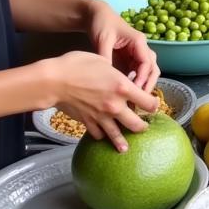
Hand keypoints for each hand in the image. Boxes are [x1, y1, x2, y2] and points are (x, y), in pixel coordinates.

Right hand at [44, 51, 158, 152]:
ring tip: (125, 147)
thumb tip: (118, 76)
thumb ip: (115, 72)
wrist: (54, 81)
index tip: (153, 103)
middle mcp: (116, 106)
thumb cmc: (78, 65)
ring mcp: (102, 117)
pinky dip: (102, 135)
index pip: (149, 103)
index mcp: (123, 88)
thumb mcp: (103, 61)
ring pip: (118, 135)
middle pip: (137, 125)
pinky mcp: (88, 123)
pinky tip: (103, 136)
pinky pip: (99, 134)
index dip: (153, 104)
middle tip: (144, 126)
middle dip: (143, 126)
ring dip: (123, 141)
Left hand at [86, 0, 159, 90]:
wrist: (97, 15)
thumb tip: (106, 78)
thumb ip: (105, 57)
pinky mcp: (132, 58)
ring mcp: (138, 53)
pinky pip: (139, 72)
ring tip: (135, 98)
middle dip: (148, 84)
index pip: (147, 62)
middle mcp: (142, 47)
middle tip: (139, 99)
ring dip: (144, 84)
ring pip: (148, 71)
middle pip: (153, 68)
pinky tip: (129, 91)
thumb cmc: (101, 25)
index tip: (135, 91)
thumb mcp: (102, 40)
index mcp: (138, 41)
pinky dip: (137, 82)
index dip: (143, 78)